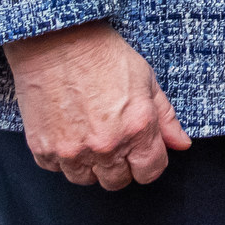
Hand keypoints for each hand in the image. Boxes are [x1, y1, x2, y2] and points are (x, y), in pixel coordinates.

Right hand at [3, 21, 190, 190]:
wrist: (57, 43)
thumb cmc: (104, 56)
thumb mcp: (147, 81)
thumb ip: (166, 119)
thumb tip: (182, 145)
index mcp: (137, 128)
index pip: (150, 172)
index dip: (149, 163)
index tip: (143, 152)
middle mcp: (105, 146)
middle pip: (117, 181)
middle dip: (121, 166)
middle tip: (116, 140)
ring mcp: (71, 151)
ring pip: (86, 180)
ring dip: (91, 164)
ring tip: (90, 134)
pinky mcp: (42, 150)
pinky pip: (57, 169)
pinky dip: (63, 157)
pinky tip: (69, 132)